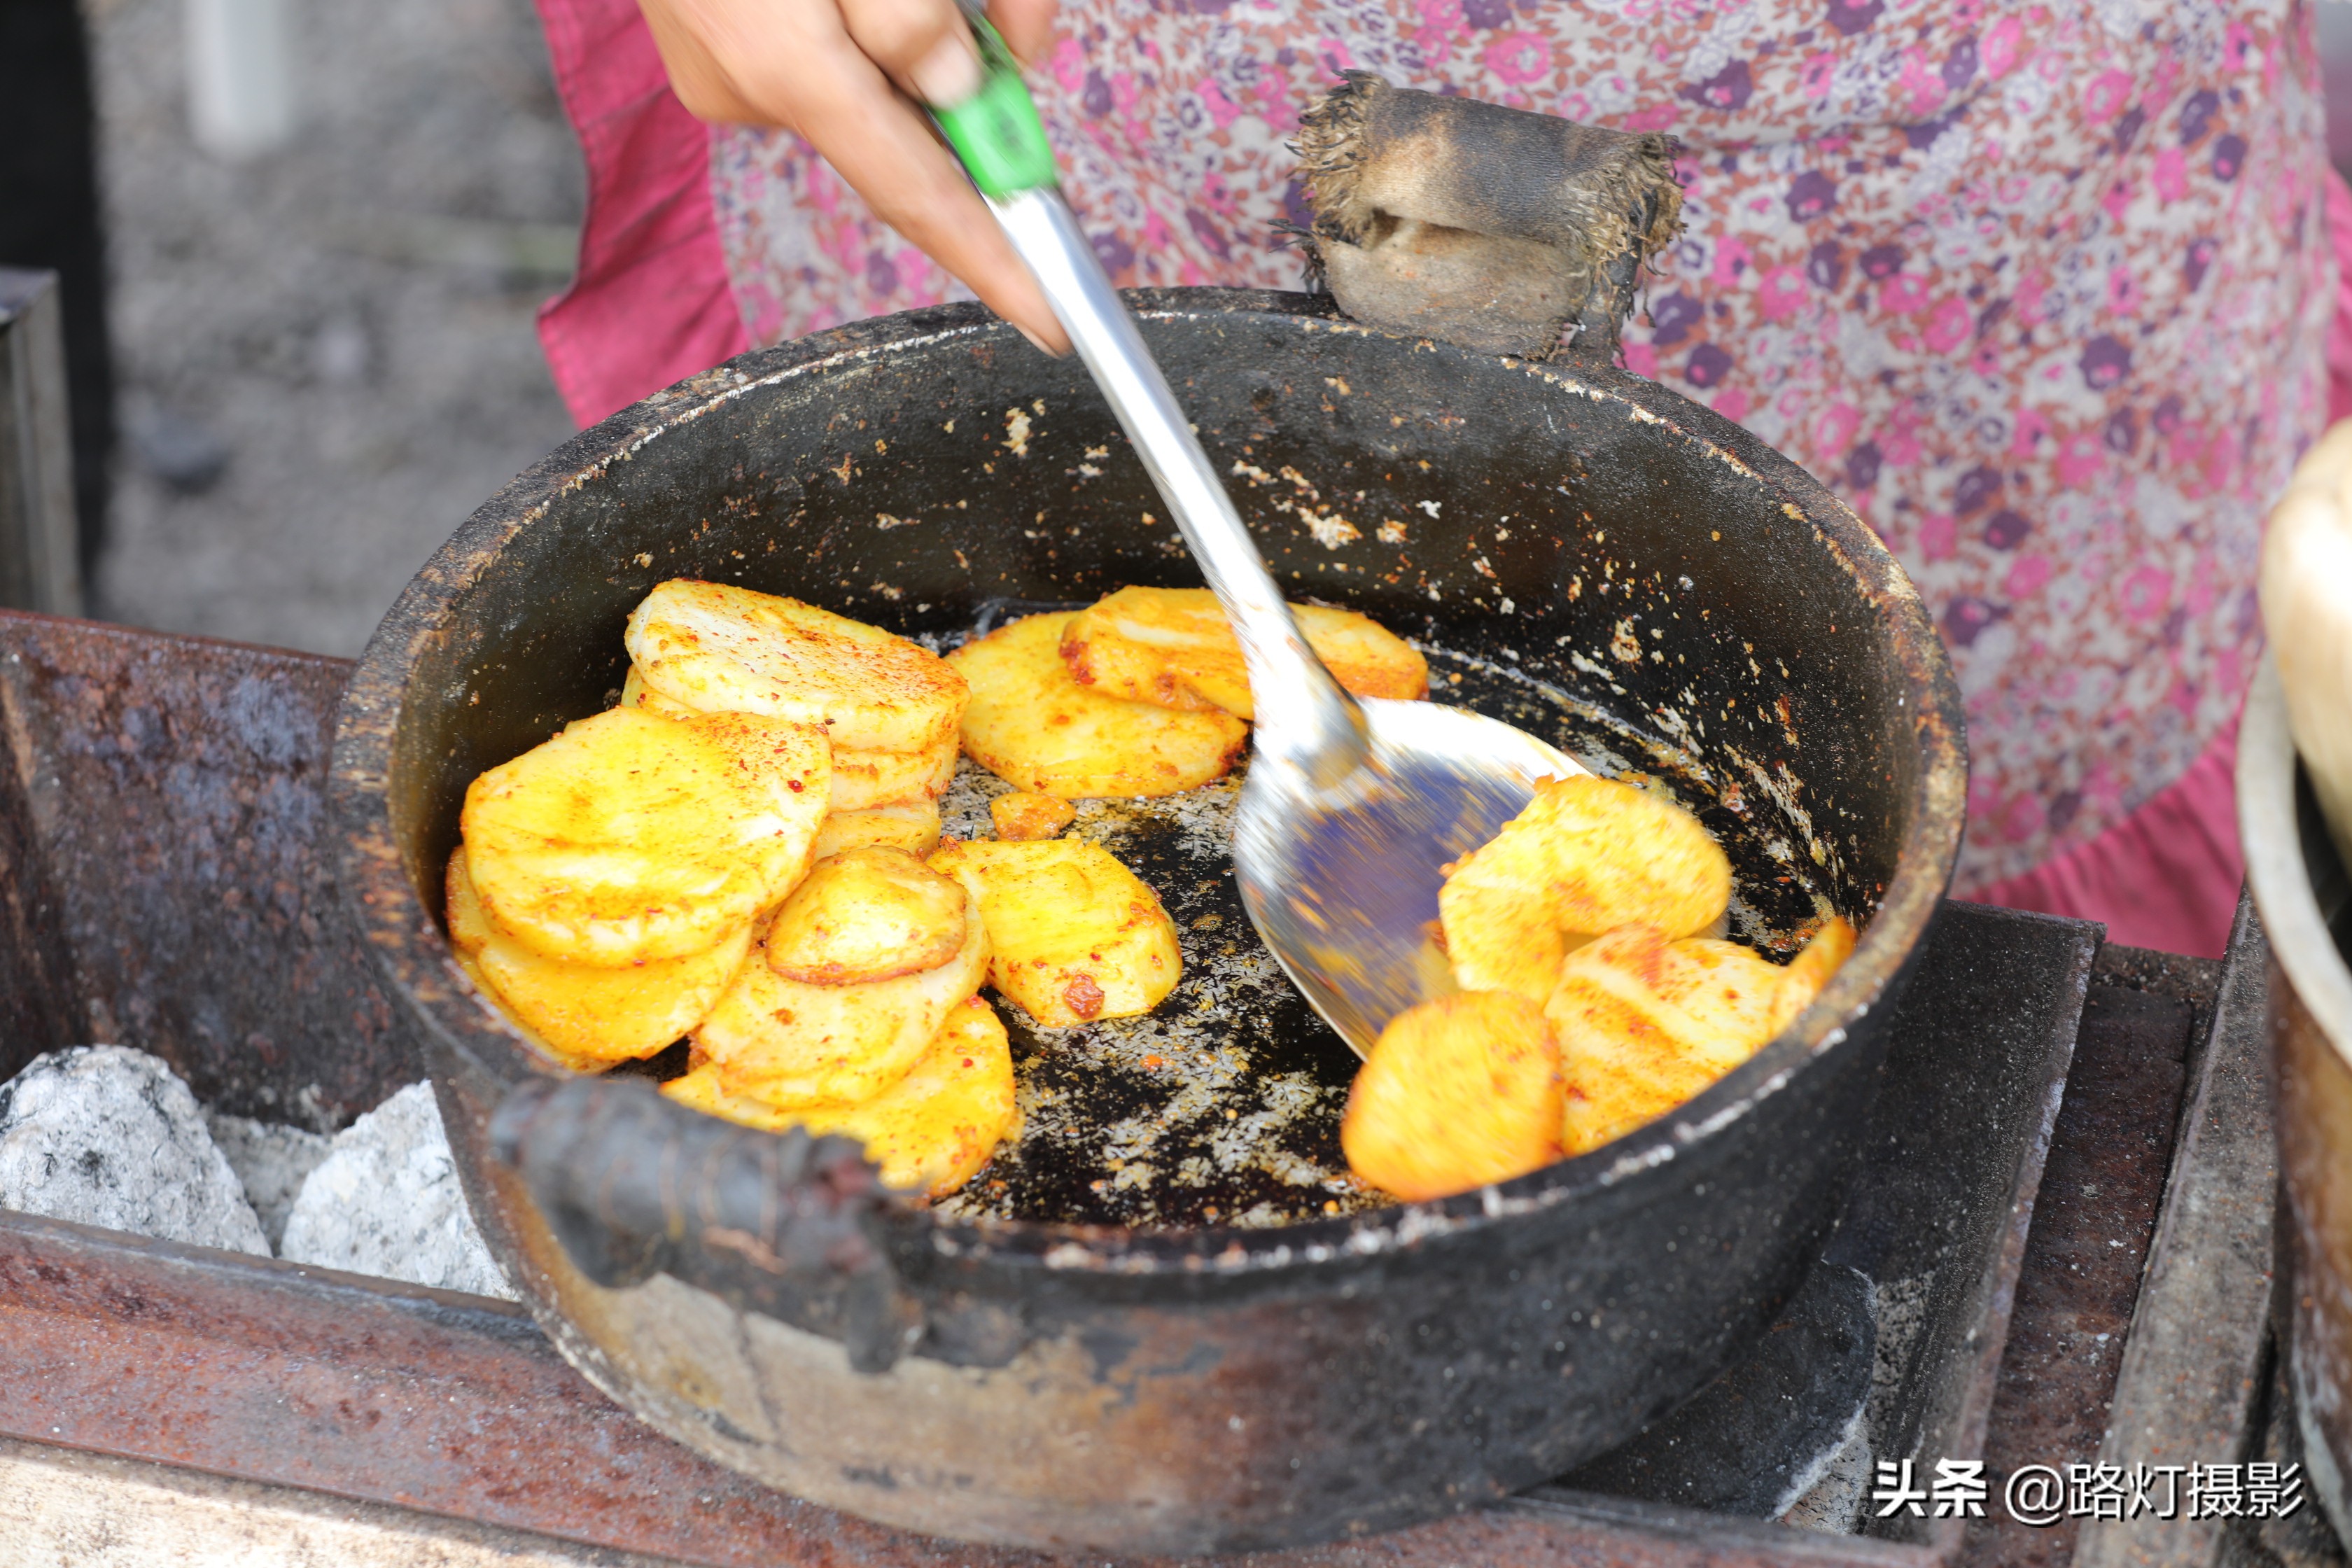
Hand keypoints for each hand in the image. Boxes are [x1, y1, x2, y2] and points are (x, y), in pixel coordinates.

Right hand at [638, 0, 1070, 353]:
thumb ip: (915, 15)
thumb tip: (962, 86)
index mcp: (782, 59)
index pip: (916, 190)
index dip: (990, 258)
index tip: (1047, 319)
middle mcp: (744, 86)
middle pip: (898, 127)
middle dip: (963, 96)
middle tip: (998, 30)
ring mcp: (716, 76)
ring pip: (861, 88)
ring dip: (899, 43)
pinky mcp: (706, 54)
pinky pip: (817, 64)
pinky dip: (849, 36)